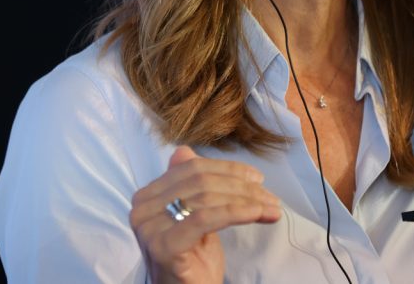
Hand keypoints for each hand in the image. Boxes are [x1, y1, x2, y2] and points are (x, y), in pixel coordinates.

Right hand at [129, 146, 281, 283]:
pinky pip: (206, 218)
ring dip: (246, 199)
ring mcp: (150, 228)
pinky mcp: (164, 245)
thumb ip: (188, 186)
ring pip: (206, 198)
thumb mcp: (194, 218)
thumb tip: (184, 151)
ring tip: (271, 207)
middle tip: (270, 196)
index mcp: (146, 197)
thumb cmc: (193, 261)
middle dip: (241, 186)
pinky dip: (238, 212)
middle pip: (200, 181)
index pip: (190, 169)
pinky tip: (258, 214)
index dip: (226, 169)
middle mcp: (141, 209)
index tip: (257, 178)